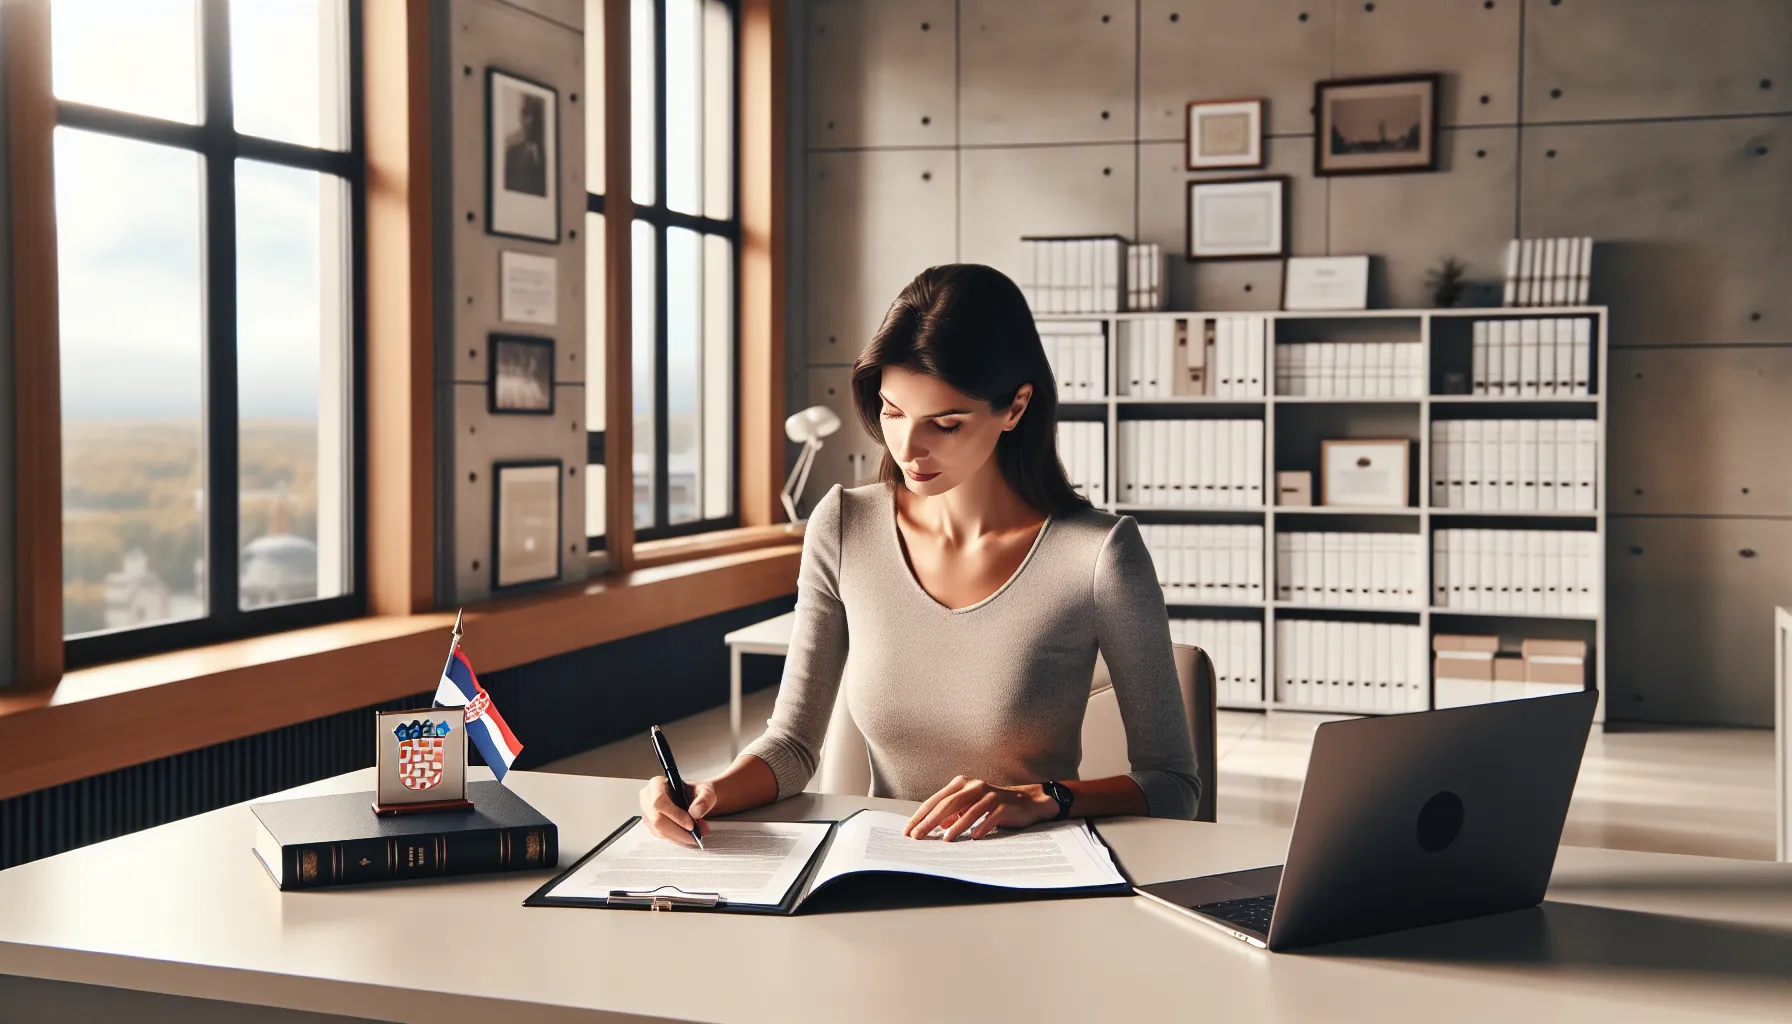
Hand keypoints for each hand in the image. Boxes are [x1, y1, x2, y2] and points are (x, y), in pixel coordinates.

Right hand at [639, 775, 716, 846]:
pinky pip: (662, 836)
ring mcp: (647, 813)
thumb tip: (695, 813)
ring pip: (659, 831)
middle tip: (696, 835)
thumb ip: (704, 799)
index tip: (691, 825)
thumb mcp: (705, 790)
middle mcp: (647, 798)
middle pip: (657, 820)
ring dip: (679, 837)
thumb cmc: (694, 792)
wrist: (692, 799)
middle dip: (679, 831)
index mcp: (657, 784)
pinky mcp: (651, 825)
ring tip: (697, 835)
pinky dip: (676, 839)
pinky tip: (688, 837)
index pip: (660, 801)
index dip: (675, 815)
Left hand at [903, 776, 1057, 840]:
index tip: (908, 831)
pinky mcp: (1005, 805)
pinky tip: (974, 836)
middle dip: (931, 820)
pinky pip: (992, 815)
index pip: (936, 800)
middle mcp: (974, 786)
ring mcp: (991, 794)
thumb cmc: (991, 806)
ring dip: (957, 825)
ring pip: (970, 809)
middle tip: (918, 835)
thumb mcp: (967, 807)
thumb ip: (951, 814)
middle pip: (949, 803)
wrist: (1025, 802)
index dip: (921, 815)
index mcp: (961, 784)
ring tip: (946, 839)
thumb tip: (934, 826)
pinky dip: (982, 825)